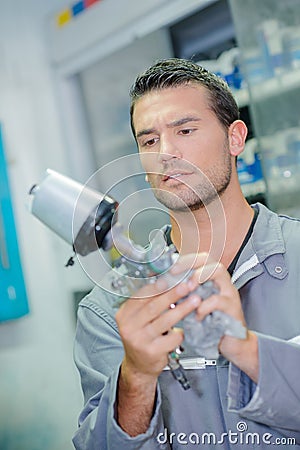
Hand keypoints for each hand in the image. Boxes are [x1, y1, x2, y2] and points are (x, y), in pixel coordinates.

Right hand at [115, 275, 200, 383]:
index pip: (140, 295)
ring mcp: (140, 340)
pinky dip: (181, 331)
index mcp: (124, 314)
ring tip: (195, 300)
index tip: (171, 278)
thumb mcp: (137, 318)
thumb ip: (147, 302)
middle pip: (153, 306)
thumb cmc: (141, 336)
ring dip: (182, 308)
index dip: (157, 286)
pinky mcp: (152, 352)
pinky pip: (172, 338)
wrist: (138, 365)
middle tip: (187, 285)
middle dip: (172, 294)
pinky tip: (185, 328)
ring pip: (165, 320)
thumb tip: (166, 280)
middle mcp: (129, 327)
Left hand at [171, 253, 258, 381]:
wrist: (229, 343)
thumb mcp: (193, 304)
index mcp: (212, 279)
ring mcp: (229, 292)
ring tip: (187, 288)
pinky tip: (196, 315)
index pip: (202, 258)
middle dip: (192, 263)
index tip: (171, 266)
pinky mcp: (233, 307)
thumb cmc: (209, 322)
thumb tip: (161, 285)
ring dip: (199, 277)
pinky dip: (204, 306)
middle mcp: (222, 281)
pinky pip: (218, 300)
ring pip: (218, 271)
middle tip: (176, 272)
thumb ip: (183, 293)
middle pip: (209, 257)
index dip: (186, 259)